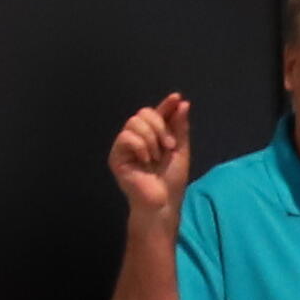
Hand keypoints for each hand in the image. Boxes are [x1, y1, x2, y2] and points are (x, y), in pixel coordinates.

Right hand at [110, 91, 195, 224]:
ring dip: (151, 138)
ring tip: (156, 157)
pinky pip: (126, 137)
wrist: (162, 202)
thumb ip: (179, 127)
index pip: (157, 113)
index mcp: (153, 135)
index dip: (166, 104)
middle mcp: (138, 137)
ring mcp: (125, 146)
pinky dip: (140, 147)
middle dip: (160, 126)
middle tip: (169, 145)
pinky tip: (145, 161)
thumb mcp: (180, 150)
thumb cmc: (171, 180)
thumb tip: (182, 103)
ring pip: (134, 122)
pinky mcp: (117, 156)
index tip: (177, 98)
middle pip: (144, 113)